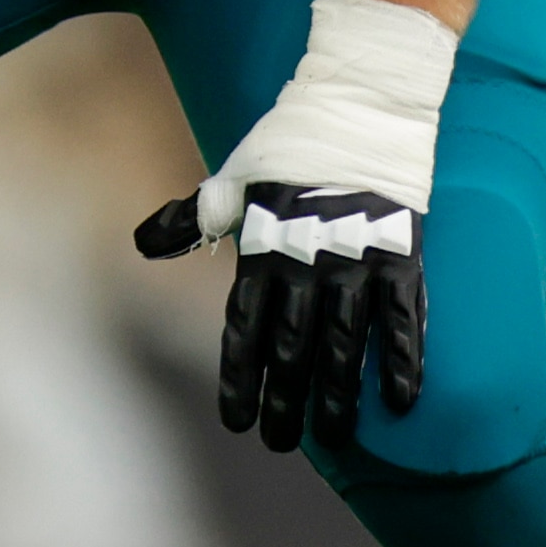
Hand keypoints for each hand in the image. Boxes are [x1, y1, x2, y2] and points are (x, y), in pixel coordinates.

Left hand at [134, 0, 458, 453]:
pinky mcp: (400, 255)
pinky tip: (397, 400)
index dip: (239, 378)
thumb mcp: (232, 181)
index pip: (243, 330)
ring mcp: (355, 261)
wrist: (358, 103)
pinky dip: (401, 359)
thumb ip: (192, 221)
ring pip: (343, 344)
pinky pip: (401, 318)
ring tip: (330, 435)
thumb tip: (144, 244)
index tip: (236, 422)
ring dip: (336, 394)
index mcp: (262, 250)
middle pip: (291, 349)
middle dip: (284, 401)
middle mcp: (304, 263)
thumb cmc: (289, 146)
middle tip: (280, 443)